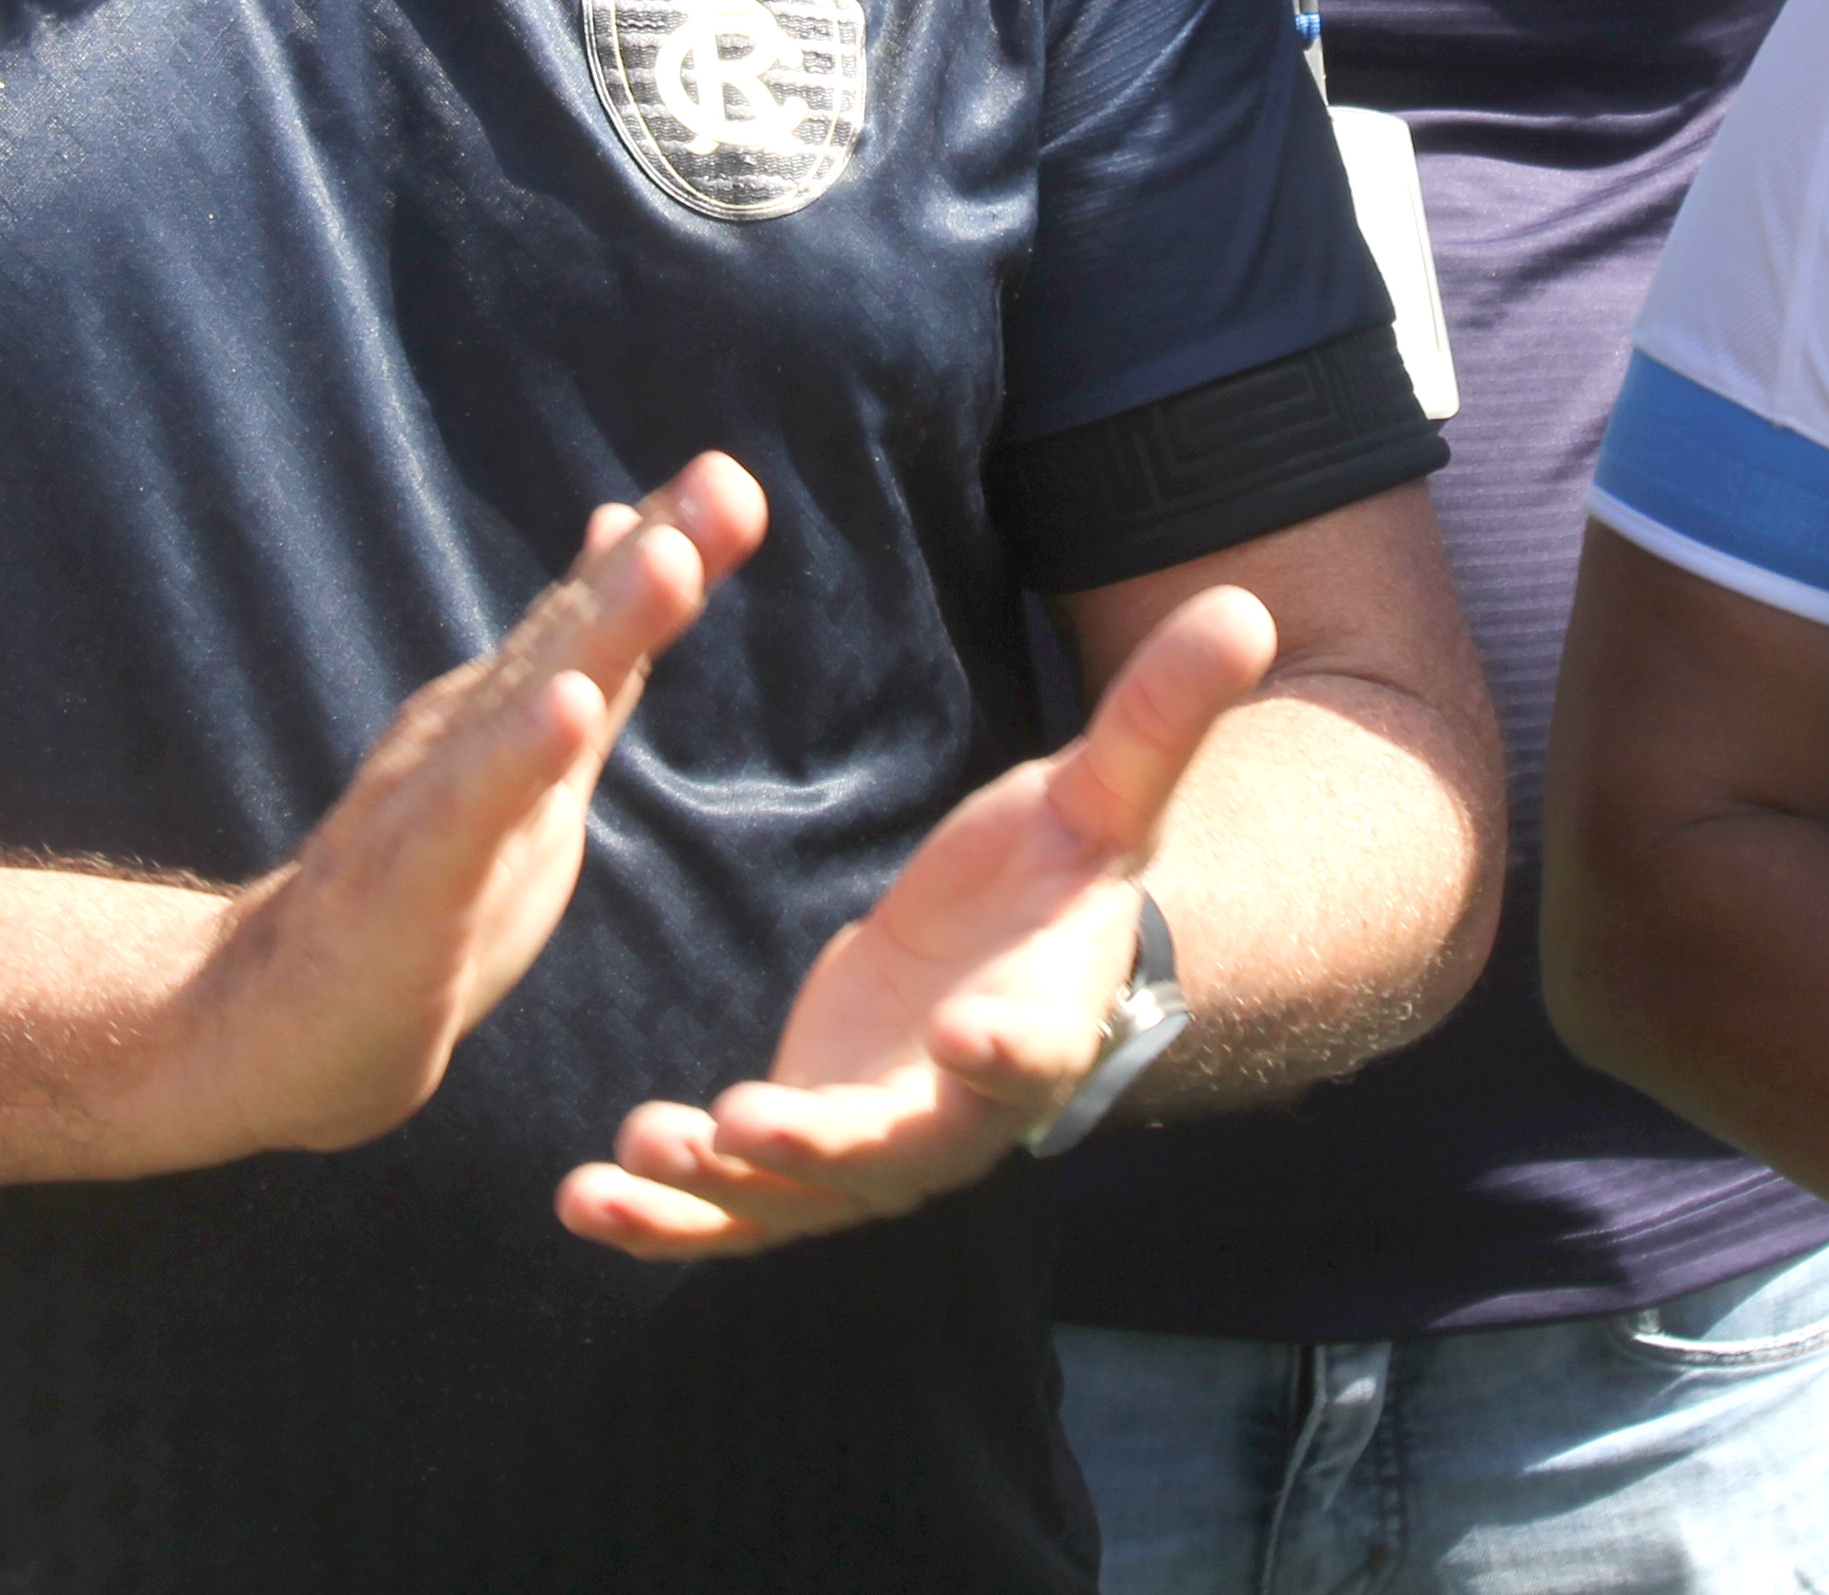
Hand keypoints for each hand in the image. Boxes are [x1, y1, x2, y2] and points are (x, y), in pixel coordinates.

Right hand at [195, 456, 765, 1155]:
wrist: (274, 1031)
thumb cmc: (421, 901)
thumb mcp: (527, 770)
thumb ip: (585, 660)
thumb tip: (645, 535)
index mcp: (498, 718)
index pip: (590, 619)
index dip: (667, 546)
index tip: (734, 477)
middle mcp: (461, 739)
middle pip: (568, 639)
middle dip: (653, 561)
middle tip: (730, 486)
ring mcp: (424, 808)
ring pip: (521, 709)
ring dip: (599, 633)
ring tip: (669, 562)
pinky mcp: (401, 895)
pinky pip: (462, 821)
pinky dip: (513, 763)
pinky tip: (566, 715)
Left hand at [558, 583, 1276, 1256]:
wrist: (1007, 962)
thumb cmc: (1055, 878)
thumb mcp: (1103, 796)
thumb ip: (1158, 720)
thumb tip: (1248, 609)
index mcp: (1037, 1026)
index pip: (1032, 1049)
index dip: (1004, 1049)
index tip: (968, 1036)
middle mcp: (955, 1117)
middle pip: (897, 1152)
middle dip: (822, 1146)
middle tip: (749, 1124)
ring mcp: (871, 1157)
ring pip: (793, 1197)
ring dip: (716, 1188)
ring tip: (639, 1155)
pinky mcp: (799, 1167)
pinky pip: (728, 1213)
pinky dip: (660, 1218)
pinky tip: (580, 1199)